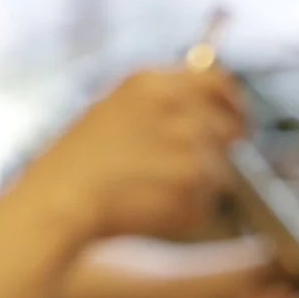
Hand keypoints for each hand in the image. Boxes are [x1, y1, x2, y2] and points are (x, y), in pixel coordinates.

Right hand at [10, 67, 244, 245]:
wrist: (60, 200)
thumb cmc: (79, 161)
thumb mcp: (116, 108)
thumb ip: (166, 99)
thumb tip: (214, 104)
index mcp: (157, 83)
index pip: (220, 83)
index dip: (234, 105)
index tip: (237, 123)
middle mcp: (181, 109)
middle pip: (228, 129)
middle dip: (214, 151)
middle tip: (183, 171)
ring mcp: (190, 148)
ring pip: (219, 173)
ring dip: (194, 187)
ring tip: (147, 192)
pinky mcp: (194, 188)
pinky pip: (204, 205)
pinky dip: (182, 214)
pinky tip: (146, 209)